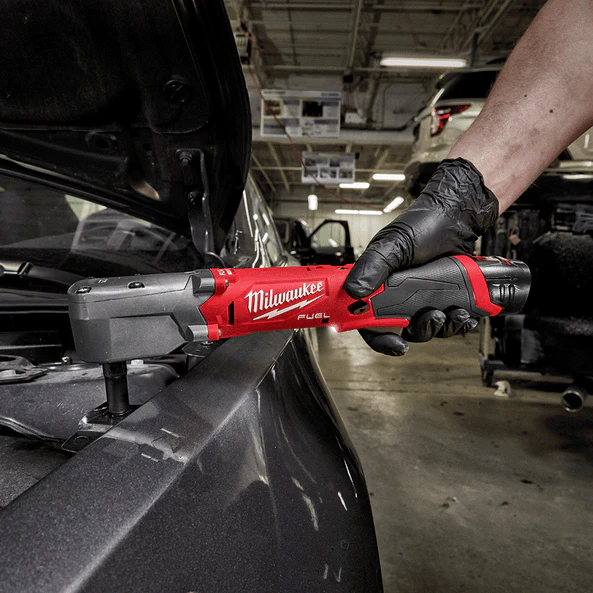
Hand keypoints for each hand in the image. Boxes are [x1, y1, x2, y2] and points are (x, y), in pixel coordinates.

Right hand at [345, 157, 498, 355]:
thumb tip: (354, 291)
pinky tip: (468, 315)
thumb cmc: (423, 224)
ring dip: (445, 327)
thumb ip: (373, 267)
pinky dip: (460, 322)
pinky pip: (450, 321)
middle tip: (436, 317)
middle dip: (422, 330)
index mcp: (378, 285)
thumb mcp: (393, 245)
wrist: (459, 216)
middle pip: (403, 330)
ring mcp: (423, 298)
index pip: (369, 320)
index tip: (397, 345)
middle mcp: (399, 295)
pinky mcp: (445, 297)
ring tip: (458, 313)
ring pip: (429, 328)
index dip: (380, 338)